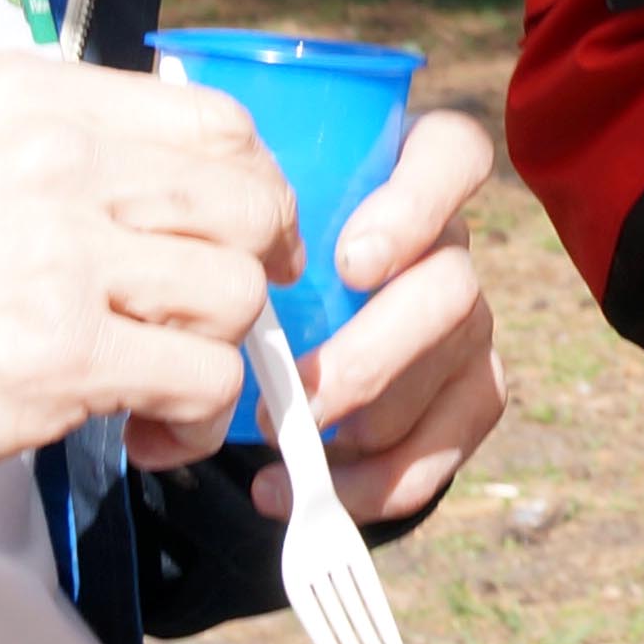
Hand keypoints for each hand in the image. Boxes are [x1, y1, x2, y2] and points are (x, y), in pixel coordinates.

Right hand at [0, 52, 298, 484]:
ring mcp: (66, 254)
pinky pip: (204, 377)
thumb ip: (74, 144)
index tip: (244, 235)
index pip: (217, 122)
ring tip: (161, 386)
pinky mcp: (67, 351)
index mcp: (38, 100)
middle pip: (247, 203)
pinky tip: (149, 433)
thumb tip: (187, 176)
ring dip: (218, 355)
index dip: (256, 186)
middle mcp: (61, 160)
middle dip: (254, 271)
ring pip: (235, 293)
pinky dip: (196, 420)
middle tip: (215, 319)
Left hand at [260, 108, 508, 523]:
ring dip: (366, 419)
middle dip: (372, 353)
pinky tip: (307, 490)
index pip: (453, 153)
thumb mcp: (235, 213)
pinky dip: (379, 480)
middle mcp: (448, 243)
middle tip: (296, 392)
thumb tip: (175, 243)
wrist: (270, 328)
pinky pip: (450, 440)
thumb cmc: (245, 252)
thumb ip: (225, 209)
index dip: (416, 207)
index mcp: (405, 172)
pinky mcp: (468, 389)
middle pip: (452, 286)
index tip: (349, 264)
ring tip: (279, 443)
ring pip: (452, 367)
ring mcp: (468, 318)